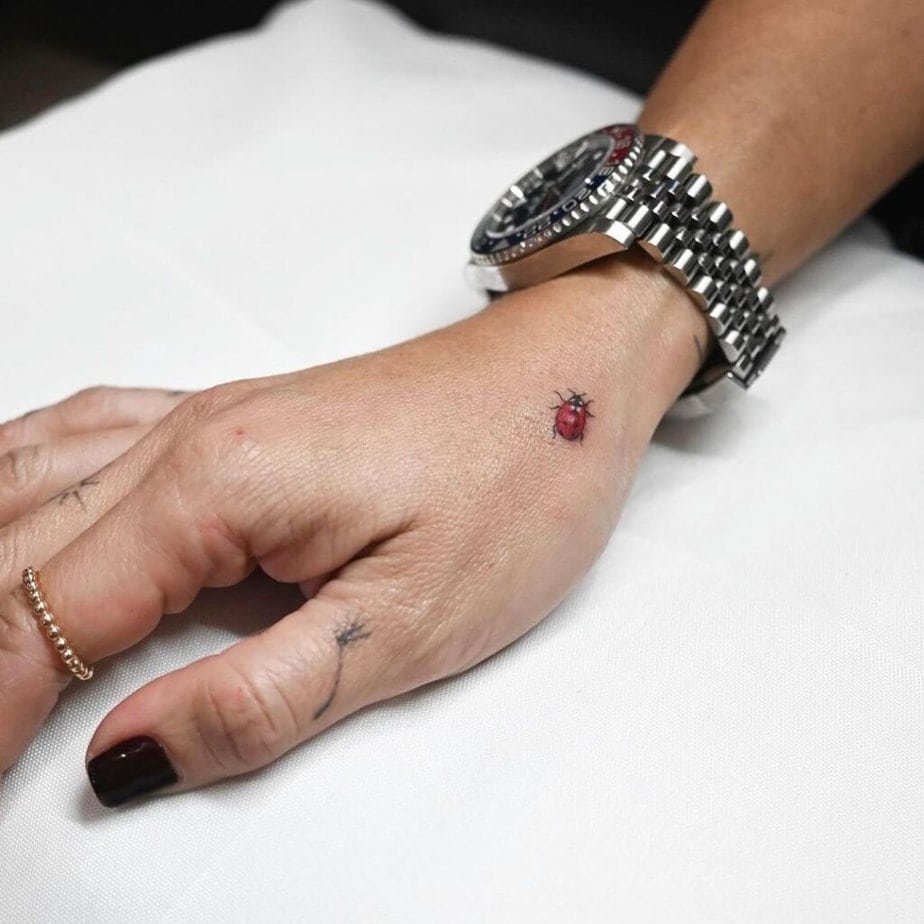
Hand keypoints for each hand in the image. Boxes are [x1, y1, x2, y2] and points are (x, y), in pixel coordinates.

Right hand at [0, 256, 704, 805]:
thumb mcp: (406, 622)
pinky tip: (13, 513)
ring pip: (30, 480)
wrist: (571, 376)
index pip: (44, 614)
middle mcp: (189, 438)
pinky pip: (85, 438)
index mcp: (216, 487)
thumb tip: (126, 757)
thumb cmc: (518, 477)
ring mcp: (207, 418)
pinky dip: (21, 488)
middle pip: (11, 543)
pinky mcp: (237, 420)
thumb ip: (258, 697)